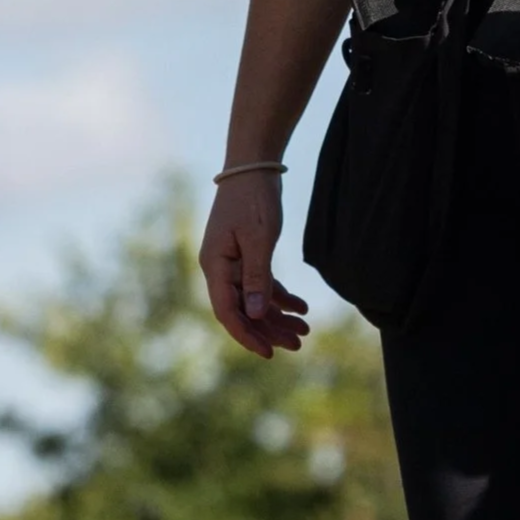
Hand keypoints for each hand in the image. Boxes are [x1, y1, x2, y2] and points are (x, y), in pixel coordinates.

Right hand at [199, 171, 310, 357]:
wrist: (253, 166)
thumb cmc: (253, 199)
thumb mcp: (259, 239)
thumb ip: (256, 277)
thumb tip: (252, 315)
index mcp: (215, 266)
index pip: (227, 312)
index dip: (247, 335)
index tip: (270, 353)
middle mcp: (220, 268)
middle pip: (243, 311)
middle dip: (270, 330)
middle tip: (299, 345)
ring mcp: (232, 263)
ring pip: (254, 301)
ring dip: (278, 317)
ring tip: (304, 331)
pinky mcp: (246, 256)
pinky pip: (262, 285)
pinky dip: (281, 297)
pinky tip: (302, 308)